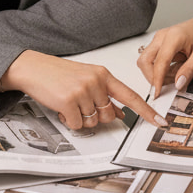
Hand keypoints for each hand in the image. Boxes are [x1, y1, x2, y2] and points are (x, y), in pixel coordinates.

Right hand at [0, 51, 166, 132]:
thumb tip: (121, 113)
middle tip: (80, 105)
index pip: (130, 95)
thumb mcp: (87, 79)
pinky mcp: (69, 101)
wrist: (33, 68)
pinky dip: (69, 121)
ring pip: (93, 121)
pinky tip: (62, 108)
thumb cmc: (59, 74)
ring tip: (69, 103)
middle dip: (96, 116)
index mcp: (104, 74)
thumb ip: (105, 94)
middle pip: (109, 115)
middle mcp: (97, 81)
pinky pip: (78, 124)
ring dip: (81, 118)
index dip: (146, 110)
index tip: (159, 121)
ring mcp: (83, 91)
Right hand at [137, 12, 192, 100]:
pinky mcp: (158, 43)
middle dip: (152, 77)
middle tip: (167, 85)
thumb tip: (177, 84)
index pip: (159, 62)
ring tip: (174, 75)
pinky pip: (151, 59)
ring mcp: (158, 39)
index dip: (158, 80)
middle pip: (144, 61)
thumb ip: (189, 70)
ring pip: (145, 60)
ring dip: (155, 73)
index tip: (158, 93)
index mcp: (174, 37)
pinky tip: (173, 70)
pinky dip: (158, 69)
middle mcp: (162, 36)